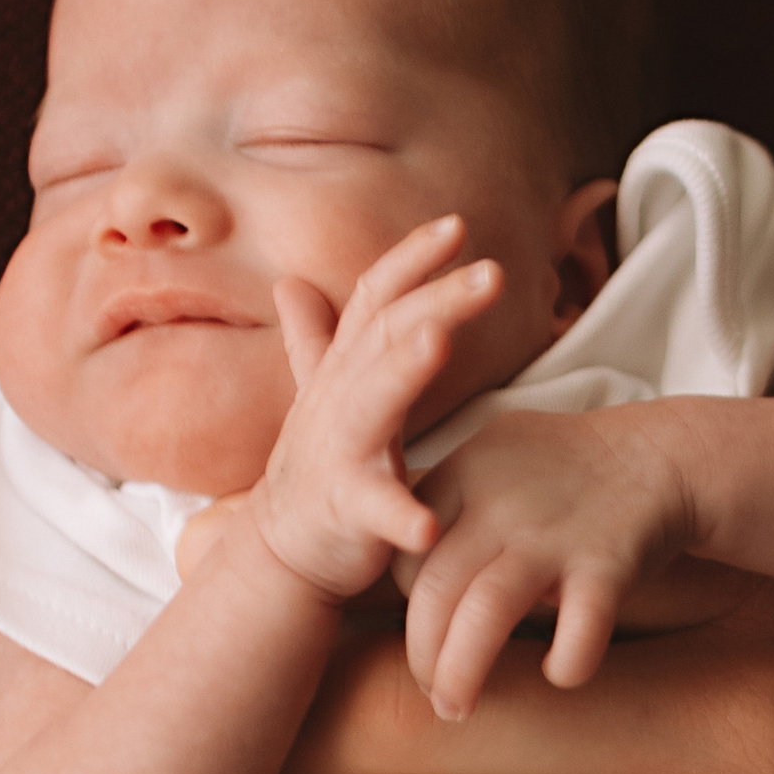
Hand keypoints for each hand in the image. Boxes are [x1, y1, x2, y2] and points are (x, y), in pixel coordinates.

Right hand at [249, 217, 501, 602]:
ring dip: (404, 368)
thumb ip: (315, 338)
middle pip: (388, 335)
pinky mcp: (348, 511)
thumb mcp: (318, 393)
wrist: (281, 549)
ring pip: (374, 402)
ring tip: (439, 340)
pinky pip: (378, 511)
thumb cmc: (315, 465)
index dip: (411, 259)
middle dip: (436, 299)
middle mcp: (341, 398)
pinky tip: (430, 526)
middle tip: (492, 271)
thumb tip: (292, 282)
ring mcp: (342, 452)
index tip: (457, 224)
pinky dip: (402, 517)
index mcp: (346, 369)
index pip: (377, 299)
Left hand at [402, 405, 692, 721]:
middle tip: (434, 694)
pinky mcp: (608, 564)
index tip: (434, 628)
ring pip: (485, 614)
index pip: (406, 558)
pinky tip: (559, 672)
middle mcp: (501, 504)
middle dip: (422, 658)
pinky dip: (565, 664)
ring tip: (457, 709)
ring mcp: (554, 535)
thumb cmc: (567, 470)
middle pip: (433, 593)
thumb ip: (449, 503)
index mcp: (465, 476)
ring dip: (462, 673)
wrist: (660, 454)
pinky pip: (578, 630)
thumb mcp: (494, 457)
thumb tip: (405, 568)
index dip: (410, 606)